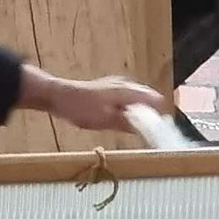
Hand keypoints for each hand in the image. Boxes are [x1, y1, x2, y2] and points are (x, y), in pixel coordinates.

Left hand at [16, 69, 166, 135]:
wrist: (58, 96)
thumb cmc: (80, 107)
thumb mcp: (105, 120)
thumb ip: (127, 124)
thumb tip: (146, 129)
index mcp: (128, 91)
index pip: (156, 100)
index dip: (160, 116)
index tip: (160, 131)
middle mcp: (126, 85)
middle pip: (149, 100)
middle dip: (151, 116)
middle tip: (148, 134)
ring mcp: (118, 86)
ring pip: (138, 100)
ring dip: (140, 114)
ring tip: (136, 130)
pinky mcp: (110, 90)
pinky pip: (128, 100)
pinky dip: (130, 110)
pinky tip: (122, 121)